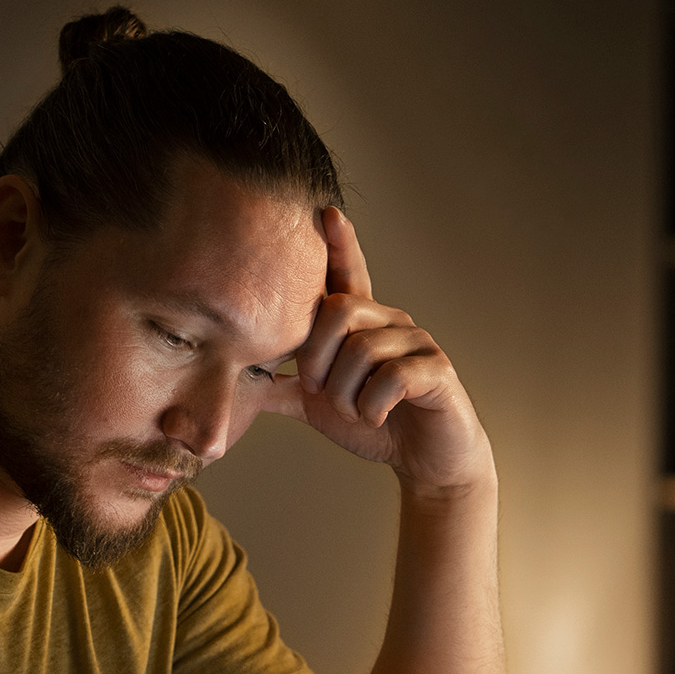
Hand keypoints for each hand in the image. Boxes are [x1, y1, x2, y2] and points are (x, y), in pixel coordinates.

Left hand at [265, 208, 494, 499]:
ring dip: (344, 394)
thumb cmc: (377, 424)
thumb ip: (284, 387)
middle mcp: (390, 322)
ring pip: (362, 349)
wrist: (425, 460)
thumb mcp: (319, 406)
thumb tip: (237, 379)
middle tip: (317, 390)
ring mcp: (417, 343)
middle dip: (316, 358)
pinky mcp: (436, 371)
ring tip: (353, 412)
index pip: (348, 275)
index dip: (339, 245)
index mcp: (362, 325)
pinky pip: (392, 377)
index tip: (326, 213)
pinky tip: (376, 417)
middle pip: (339, 309)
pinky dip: (371, 407)